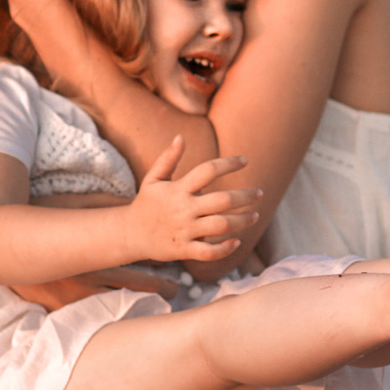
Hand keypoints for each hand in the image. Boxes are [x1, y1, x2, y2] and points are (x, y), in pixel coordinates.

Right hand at [121, 137, 260, 263]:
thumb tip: (180, 137)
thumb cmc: (146, 204)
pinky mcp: (184, 249)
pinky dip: (225, 249)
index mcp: (178, 189)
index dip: (229, 163)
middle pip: (222, 200)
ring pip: (221, 226)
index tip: (245, 160)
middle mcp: (183, 209)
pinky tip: (237, 242)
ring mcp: (185, 230)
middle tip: (259, 193)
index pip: (208, 170)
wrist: (130, 234)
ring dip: (242, 221)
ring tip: (255, 215)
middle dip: (245, 196)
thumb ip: (168, 159)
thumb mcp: (153, 179)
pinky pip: (209, 252)